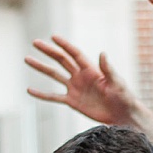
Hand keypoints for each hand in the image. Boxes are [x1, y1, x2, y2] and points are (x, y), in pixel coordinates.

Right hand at [24, 34, 152, 136]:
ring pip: (54, 75)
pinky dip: (42, 94)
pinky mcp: (72, 101)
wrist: (123, 116)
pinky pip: (54, 97)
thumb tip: (102, 53)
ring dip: (41, 67)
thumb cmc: (124, 97)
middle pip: (61, 60)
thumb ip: (108, 69)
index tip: (52, 37)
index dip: (64, 45)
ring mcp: (75, 88)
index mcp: (91, 70)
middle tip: (35, 43)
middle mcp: (81, 76)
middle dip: (48, 51)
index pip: (74, 54)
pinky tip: (30, 90)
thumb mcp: (117, 83)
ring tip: (27, 59)